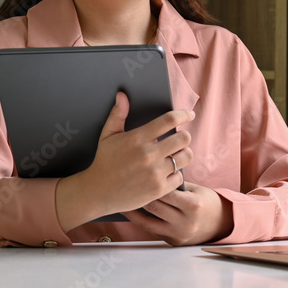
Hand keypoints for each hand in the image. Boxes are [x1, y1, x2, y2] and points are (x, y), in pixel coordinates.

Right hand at [55, 92, 193, 231]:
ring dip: (184, 154)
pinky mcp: (158, 189)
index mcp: (138, 138)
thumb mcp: (107, 135)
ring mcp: (155, 173)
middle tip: (180, 138)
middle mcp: (149, 154)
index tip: (189, 115)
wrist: (97, 192)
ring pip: (186, 157)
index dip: (183, 115)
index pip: (169, 120)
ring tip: (177, 154)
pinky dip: (177, 173)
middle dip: (184, 136)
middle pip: (184, 138)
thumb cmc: (104, 161)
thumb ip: (117, 114)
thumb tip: (122, 95)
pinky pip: (180, 177)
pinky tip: (169, 171)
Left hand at [124, 182, 233, 245]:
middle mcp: (185, 222)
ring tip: (120, 201)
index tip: (137, 174)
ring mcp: (178, 234)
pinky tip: (131, 213)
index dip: (151, 182)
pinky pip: (153, 231)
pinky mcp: (173, 242)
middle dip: (139, 196)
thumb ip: (176, 186)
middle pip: (155, 207)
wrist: (221, 224)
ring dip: (134, 211)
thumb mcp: (195, 190)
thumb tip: (153, 174)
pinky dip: (142, 221)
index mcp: (192, 205)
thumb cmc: (206, 201)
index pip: (166, 192)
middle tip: (123, 185)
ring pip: (148, 222)